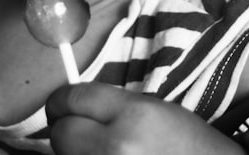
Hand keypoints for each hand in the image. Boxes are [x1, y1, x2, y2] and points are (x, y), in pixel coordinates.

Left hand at [45, 82, 244, 154]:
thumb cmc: (187, 144)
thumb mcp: (153, 109)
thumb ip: (110, 104)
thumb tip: (69, 105)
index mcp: (134, 115)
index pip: (74, 98)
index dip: (62, 100)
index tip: (61, 103)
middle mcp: (117, 147)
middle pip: (61, 132)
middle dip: (64, 127)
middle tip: (73, 127)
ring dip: (74, 149)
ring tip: (99, 147)